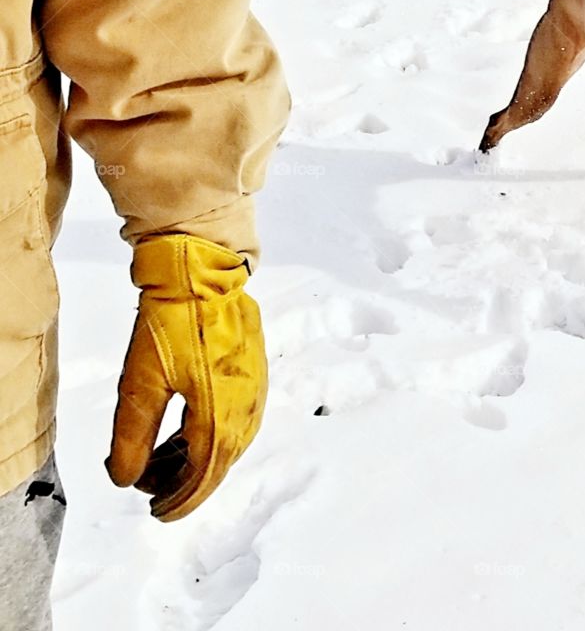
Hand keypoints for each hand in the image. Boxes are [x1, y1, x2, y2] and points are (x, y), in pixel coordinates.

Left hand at [106, 234, 267, 520]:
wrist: (202, 273)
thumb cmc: (171, 322)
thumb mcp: (140, 382)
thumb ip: (133, 437)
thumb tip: (127, 479)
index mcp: (221, 412)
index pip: (203, 474)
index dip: (179, 500)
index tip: (156, 511)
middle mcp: (247, 405)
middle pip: (220, 462)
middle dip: (187, 482)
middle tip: (152, 488)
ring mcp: (256, 386)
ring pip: (231, 441)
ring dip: (199, 458)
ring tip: (163, 460)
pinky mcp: (255, 370)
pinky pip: (239, 417)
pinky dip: (212, 433)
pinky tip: (189, 432)